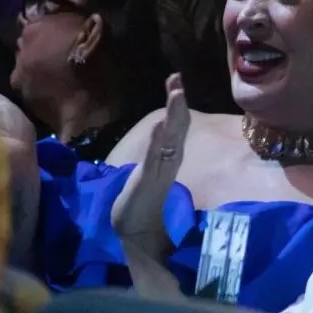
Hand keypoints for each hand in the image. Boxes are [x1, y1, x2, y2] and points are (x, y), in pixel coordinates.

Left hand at [112, 73, 190, 242]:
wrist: (135, 233)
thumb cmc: (142, 202)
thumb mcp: (151, 171)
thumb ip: (157, 154)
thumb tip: (160, 134)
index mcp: (168, 156)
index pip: (175, 125)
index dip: (176, 103)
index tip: (176, 80)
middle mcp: (168, 160)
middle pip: (177, 127)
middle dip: (177, 103)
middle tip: (177, 79)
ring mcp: (159, 170)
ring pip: (169, 138)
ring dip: (173, 116)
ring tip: (175, 94)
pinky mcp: (148, 182)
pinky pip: (154, 159)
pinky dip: (157, 142)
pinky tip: (158, 127)